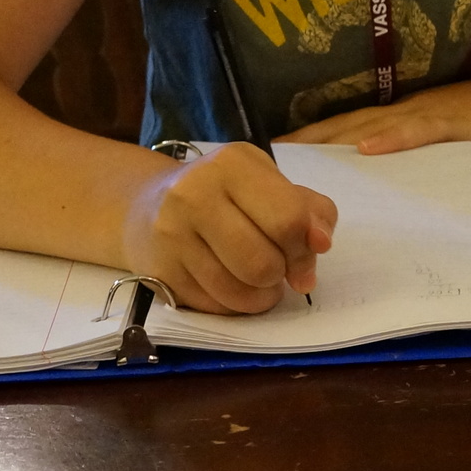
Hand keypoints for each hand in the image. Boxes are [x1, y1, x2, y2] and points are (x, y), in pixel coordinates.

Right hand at [122, 144, 337, 314]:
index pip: (288, 219)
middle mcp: (195, 194)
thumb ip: (310, 209)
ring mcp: (171, 234)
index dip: (306, 247)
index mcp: (233, 164)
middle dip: (283, 274)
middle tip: (281, 268)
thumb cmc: (226, 194)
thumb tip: (322, 242)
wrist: (148, 205)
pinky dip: (235, 305)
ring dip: (261, 296)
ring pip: (237, 290)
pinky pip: (213, 305)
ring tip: (262, 281)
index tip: (309, 254)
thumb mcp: (271, 184)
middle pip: (262, 262)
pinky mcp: (158, 270)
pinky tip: (234, 287)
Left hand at [284, 61, 470, 153]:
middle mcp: (413, 111)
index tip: (274, 156)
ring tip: (296, 156)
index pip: (352, 129)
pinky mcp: (461, 122)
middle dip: (308, 143)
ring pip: (375, 125)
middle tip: (264, 160)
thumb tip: (388, 170)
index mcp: (411, 119)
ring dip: (335, 139)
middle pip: (350, 125)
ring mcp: (435, 114)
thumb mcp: (461, 143)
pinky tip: (369, 149)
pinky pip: (423, 130)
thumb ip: (426, 153)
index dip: (315, 140)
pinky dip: (394, 139)